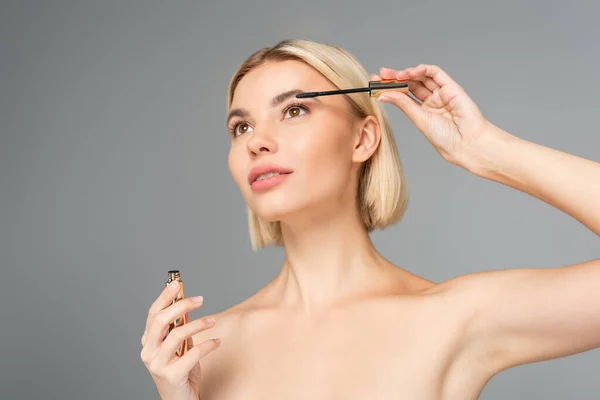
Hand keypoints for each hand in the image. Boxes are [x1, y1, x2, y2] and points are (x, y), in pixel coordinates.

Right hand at [140, 281, 219, 399]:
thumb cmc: (180, 372)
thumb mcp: (180, 346)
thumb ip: (180, 327)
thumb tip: (186, 304)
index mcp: (149, 342)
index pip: (153, 314)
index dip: (164, 297)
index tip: (176, 283)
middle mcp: (149, 352)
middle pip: (161, 320)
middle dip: (181, 306)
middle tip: (200, 299)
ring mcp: (158, 364)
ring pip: (177, 335)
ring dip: (198, 324)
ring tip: (212, 320)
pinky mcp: (171, 375)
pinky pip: (192, 354)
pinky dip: (207, 345)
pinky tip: (217, 342)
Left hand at [373, 64, 492, 167]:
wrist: (466, 143)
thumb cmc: (446, 138)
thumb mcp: (419, 119)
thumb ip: (403, 104)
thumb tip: (384, 95)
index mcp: (423, 112)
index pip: (404, 95)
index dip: (390, 88)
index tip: (375, 85)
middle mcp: (432, 101)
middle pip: (411, 84)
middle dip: (395, 78)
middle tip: (381, 75)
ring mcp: (442, 93)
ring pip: (421, 77)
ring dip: (406, 73)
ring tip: (393, 75)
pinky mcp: (451, 87)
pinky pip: (435, 73)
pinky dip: (422, 69)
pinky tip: (409, 72)